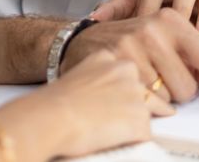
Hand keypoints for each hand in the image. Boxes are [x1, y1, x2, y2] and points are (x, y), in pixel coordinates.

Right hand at [6, 50, 170, 158]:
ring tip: (105, 127)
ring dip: (130, 123)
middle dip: (132, 107)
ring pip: (146, 113)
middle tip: (107, 117)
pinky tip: (109, 136)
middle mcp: (127, 70)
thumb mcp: (78, 74)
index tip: (111, 102)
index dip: (122, 93)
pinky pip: (144, 134)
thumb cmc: (54, 101)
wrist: (51, 116)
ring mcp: (136, 93)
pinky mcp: (140, 119)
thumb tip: (106, 94)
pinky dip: (130, 140)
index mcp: (109, 57)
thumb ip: (99, 77)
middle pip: (144, 92)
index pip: (130, 74)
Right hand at [60, 9, 198, 113]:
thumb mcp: (158, 39)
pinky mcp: (118, 67)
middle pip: (190, 85)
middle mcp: (153, 29)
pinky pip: (149, 104)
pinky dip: (145, 106)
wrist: (76, 44)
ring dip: (158, 99)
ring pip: (170, 98)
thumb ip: (188, 56)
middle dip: (176, 92)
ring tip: (138, 81)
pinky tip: (130, 91)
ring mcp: (134, 47)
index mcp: (169, 20)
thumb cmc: (124, 45)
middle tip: (155, 79)